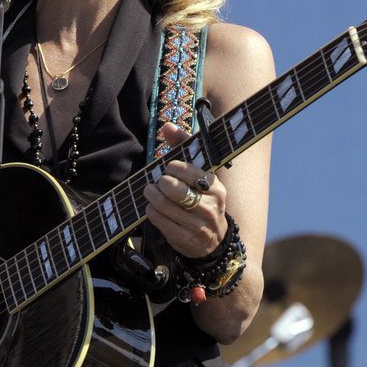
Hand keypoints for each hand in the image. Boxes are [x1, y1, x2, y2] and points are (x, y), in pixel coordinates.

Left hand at [143, 122, 226, 258]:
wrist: (213, 240)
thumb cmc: (202, 198)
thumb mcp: (200, 174)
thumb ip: (184, 147)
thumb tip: (167, 126)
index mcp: (215, 187)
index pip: (189, 171)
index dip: (173, 167)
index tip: (169, 167)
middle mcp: (209, 207)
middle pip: (174, 189)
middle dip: (161, 182)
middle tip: (158, 181)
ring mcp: (197, 225)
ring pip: (163, 204)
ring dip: (152, 195)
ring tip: (151, 191)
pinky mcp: (183, 238)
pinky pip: (158, 219)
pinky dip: (151, 210)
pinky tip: (154, 207)